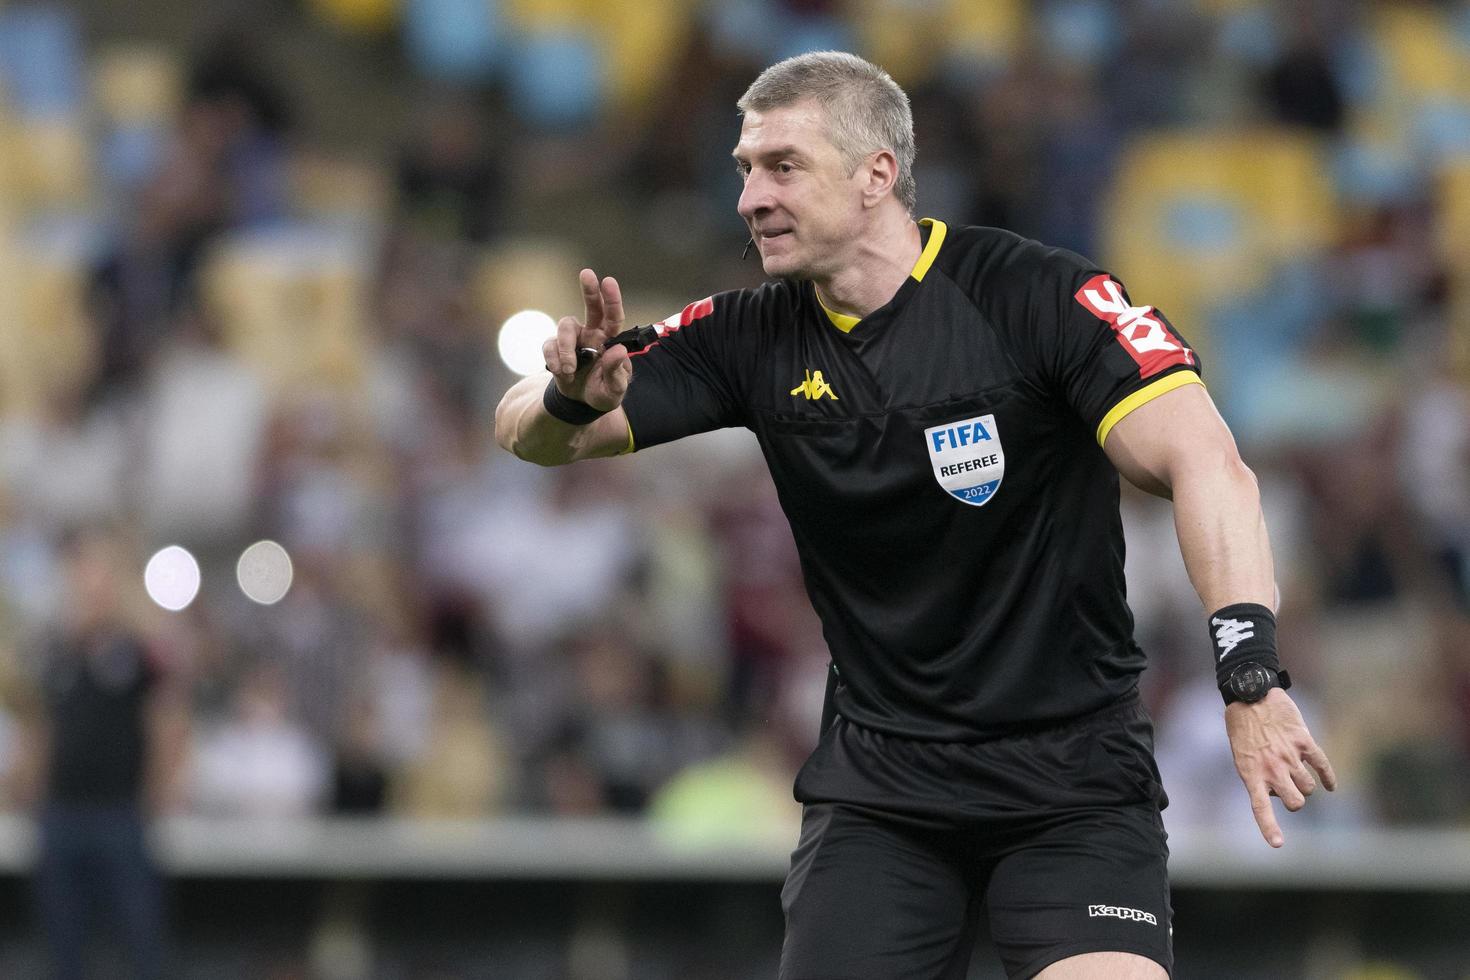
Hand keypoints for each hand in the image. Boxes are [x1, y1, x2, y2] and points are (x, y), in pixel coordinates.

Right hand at [542, 268, 633, 411]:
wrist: (581, 403)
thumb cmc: (603, 393)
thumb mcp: (614, 390)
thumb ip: (616, 372)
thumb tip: (618, 350)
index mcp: (610, 340)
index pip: (613, 317)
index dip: (612, 299)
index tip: (608, 281)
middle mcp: (592, 334)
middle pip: (592, 307)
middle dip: (589, 290)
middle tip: (587, 273)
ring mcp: (573, 339)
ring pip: (565, 327)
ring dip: (566, 348)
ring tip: (569, 370)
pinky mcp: (556, 348)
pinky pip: (550, 345)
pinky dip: (554, 359)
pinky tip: (560, 372)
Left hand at [1225, 688, 1336, 846]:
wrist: (1251, 694)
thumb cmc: (1242, 727)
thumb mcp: (1241, 755)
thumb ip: (1259, 777)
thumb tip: (1279, 795)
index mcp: (1251, 772)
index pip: (1260, 807)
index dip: (1269, 827)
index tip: (1278, 844)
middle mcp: (1271, 767)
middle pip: (1297, 803)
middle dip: (1296, 801)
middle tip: (1290, 789)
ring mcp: (1289, 755)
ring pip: (1309, 787)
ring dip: (1306, 785)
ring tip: (1296, 772)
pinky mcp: (1303, 741)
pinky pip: (1322, 765)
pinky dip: (1329, 778)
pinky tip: (1331, 785)